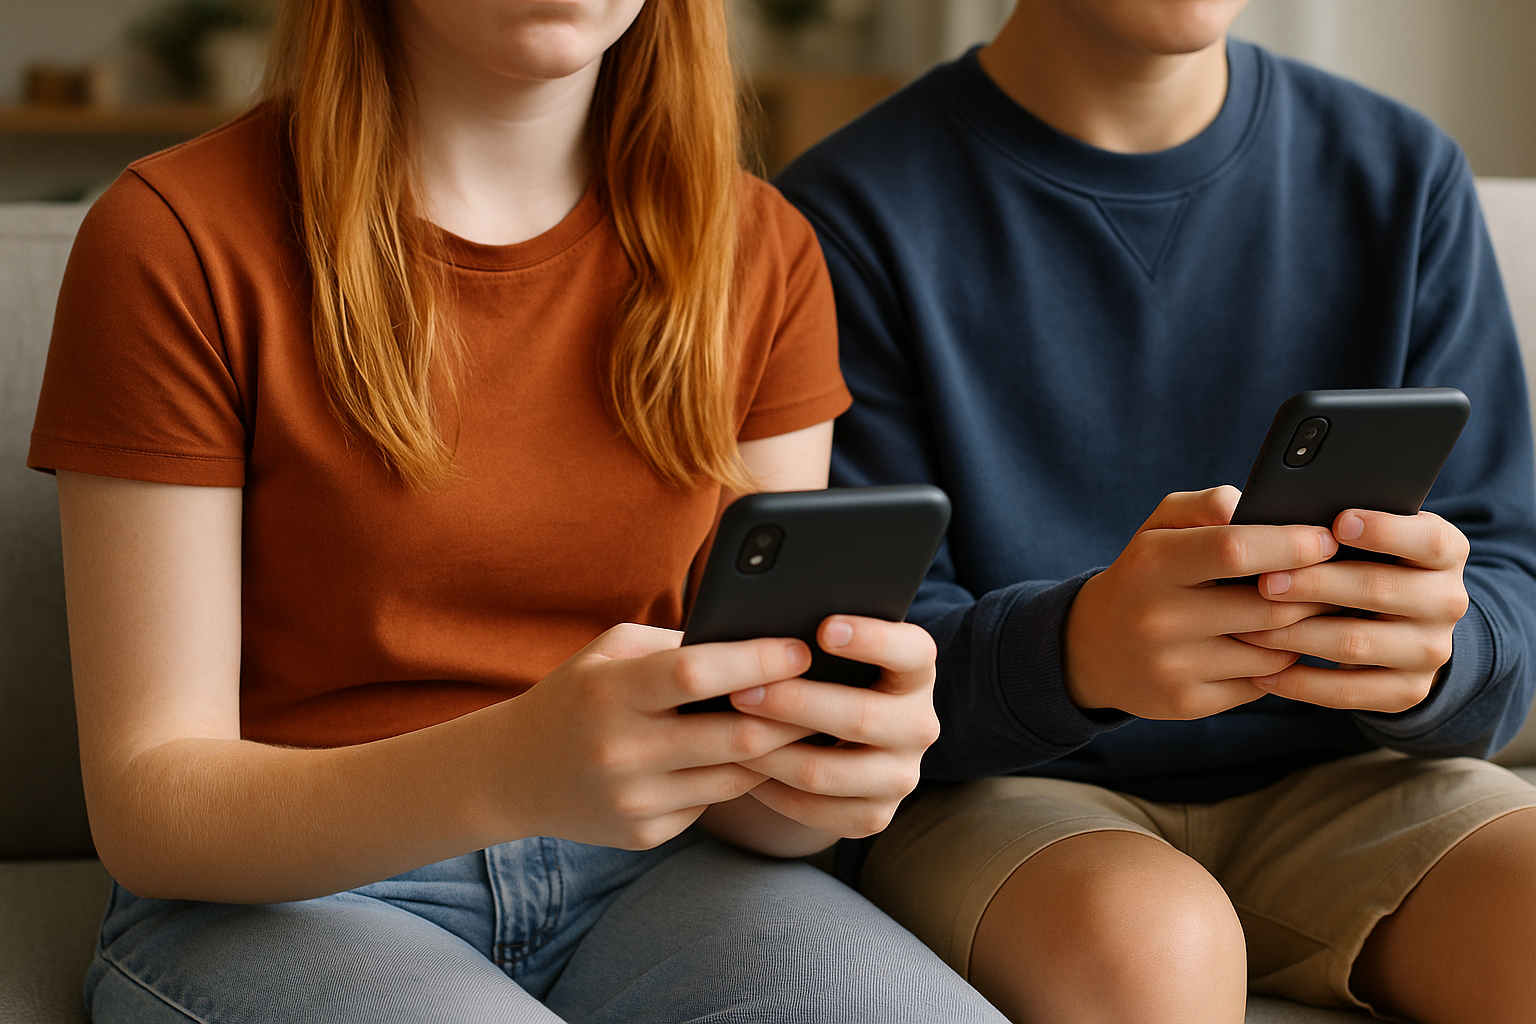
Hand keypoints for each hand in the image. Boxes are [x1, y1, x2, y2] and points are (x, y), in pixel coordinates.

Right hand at [501, 623, 817, 849]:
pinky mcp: (643, 834)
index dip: (757, 660)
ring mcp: (633, 799)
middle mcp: (621, 750)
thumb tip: (757, 639)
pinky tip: (757, 759)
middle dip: (792, 714)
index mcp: (610, 692)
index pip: (697, 673)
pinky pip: (711, 802)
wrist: (513, 774)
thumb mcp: (611, 652)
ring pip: (734, 776)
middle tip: (831, 693)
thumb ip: (677, 644)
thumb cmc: (577, 695)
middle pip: (734, 736)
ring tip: (811, 725)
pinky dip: (737, 778)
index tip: (802, 649)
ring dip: (778, 751)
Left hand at [722, 615, 940, 838]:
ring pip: (826, 771)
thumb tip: (759, 632)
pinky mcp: (876, 816)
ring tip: (729, 734)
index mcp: (917, 672)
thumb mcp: (834, 655)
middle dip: (793, 704)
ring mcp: (902, 777)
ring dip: (770, 754)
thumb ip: (814, 639)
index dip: (872, 640)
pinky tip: (744, 769)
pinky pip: (815, 810)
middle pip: (860, 717)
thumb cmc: (829, 677)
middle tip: (741, 692)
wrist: (843, 742)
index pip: (912, 651)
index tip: (824, 628)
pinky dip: (772, 792)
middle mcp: (920, 725)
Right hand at [1063, 486, 1339, 718]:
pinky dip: (1277, 664)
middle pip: (1268, 607)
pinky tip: (1275, 645)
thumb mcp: (1158, 529)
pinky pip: (1260, 684)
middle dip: (1316, 592)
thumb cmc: (1143, 577)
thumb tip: (1258, 506)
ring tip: (1313, 612)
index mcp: (1152, 564)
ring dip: (1302, 631)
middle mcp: (1158, 618)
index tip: (1326, 540)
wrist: (1092, 648)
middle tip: (1339, 579)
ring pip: (1273, 651)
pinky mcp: (1187, 703)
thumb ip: (1204, 506)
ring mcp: (1172, 666)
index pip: (1235, 550)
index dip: (1291, 544)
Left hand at [1235, 509, 1469, 712]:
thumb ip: (1342, 523)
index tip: (1338, 522)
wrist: (1399, 624)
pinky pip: (1349, 692)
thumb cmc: (1364, 562)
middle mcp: (1447, 601)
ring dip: (1296, 636)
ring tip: (1248, 628)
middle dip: (1316, 585)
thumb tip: (1291, 520)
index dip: (1386, 531)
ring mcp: (1430, 650)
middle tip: (1265, 582)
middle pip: (1380, 590)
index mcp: (1445, 552)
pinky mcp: (1408, 691)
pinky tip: (1262, 672)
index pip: (1429, 541)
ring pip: (1356, 643)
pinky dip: (1300, 683)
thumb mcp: (1369, 536)